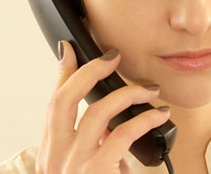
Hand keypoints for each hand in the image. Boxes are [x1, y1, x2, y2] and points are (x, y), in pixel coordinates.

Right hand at [35, 41, 169, 173]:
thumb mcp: (88, 170)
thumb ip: (93, 147)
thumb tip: (110, 125)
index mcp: (51, 153)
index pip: (53, 104)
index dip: (62, 73)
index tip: (70, 48)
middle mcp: (55, 156)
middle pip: (64, 99)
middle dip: (89, 71)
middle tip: (113, 56)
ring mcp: (73, 164)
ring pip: (98, 111)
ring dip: (128, 94)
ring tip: (150, 90)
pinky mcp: (96, 171)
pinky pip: (123, 132)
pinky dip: (145, 119)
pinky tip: (159, 115)